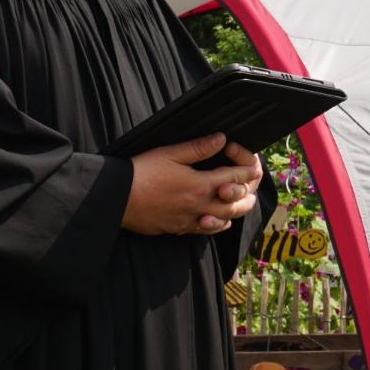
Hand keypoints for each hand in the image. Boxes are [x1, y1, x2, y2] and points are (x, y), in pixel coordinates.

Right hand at [122, 134, 262, 235]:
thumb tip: (220, 139)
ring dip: (235, 212)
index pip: (235, 178)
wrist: (117, 199)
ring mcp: (190, 219)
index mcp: (200, 184)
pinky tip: (215, 219)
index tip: (252, 165)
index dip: (247, 170)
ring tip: (240, 204)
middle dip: (248, 194)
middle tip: (251, 186)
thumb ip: (198, 148)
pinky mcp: (178, 228)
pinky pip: (205, 231)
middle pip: (236, 204)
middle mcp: (200, 205)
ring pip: (224, 221)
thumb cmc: (141, 173)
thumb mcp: (169, 153)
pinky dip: (216, 225)